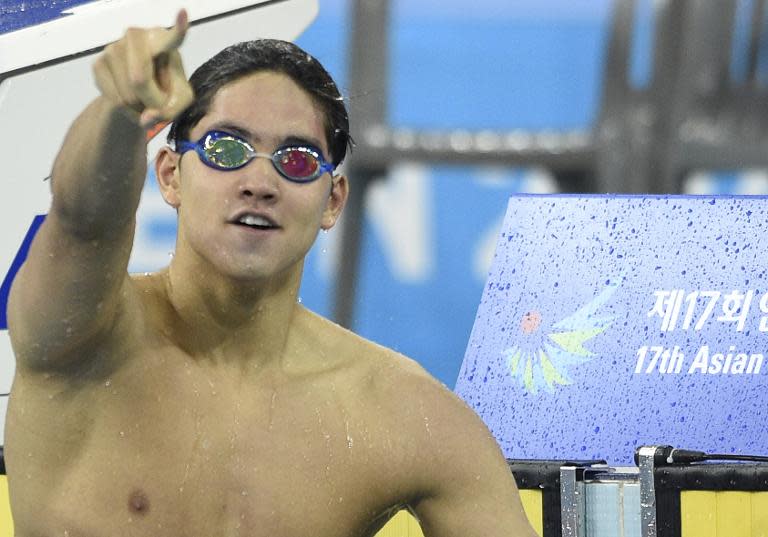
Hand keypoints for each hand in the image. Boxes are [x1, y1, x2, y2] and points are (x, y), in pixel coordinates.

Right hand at [93, 9, 193, 128]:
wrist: (138, 94)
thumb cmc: (165, 90)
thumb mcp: (179, 102)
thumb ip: (171, 111)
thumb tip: (146, 118)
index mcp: (163, 40)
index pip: (172, 37)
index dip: (178, 28)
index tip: (183, 14)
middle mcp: (136, 36)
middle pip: (139, 79)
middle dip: (152, 101)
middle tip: (158, 104)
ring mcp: (113, 47)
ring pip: (128, 93)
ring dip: (140, 107)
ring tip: (144, 99)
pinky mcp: (97, 63)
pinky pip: (115, 100)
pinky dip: (127, 110)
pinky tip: (130, 100)